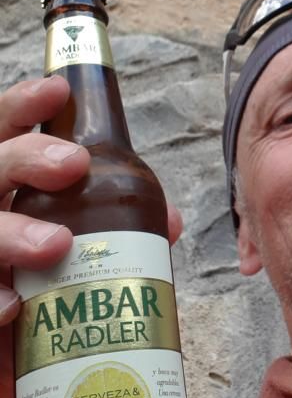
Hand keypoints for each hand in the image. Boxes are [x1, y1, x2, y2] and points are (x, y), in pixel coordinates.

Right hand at [0, 77, 182, 397]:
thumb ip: (117, 232)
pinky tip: (11, 307)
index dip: (23, 105)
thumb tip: (168, 220)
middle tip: (76, 166)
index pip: (4, 132)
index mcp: (7, 191)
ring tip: (55, 246)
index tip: (58, 89)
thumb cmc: (37, 297)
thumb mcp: (76, 258)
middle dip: (28, 157)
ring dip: (10, 231)